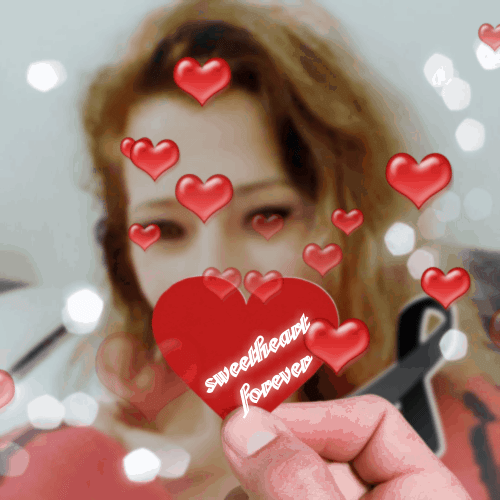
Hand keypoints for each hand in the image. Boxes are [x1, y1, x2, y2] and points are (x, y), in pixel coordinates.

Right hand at [221, 395, 470, 499]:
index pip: (371, 420)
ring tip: (235, 490)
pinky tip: (237, 496)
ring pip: (286, 480)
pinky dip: (250, 498)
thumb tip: (245, 425)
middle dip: (270, 456)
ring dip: (251, 485)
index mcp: (422, 495)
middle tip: (234, 460)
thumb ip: (298, 482)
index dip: (313, 414)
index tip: (257, 423)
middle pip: (316, 451)